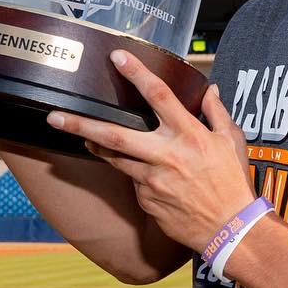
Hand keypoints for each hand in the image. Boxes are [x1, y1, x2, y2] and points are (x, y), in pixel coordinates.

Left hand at [47, 50, 252, 251]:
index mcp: (188, 135)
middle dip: (81, 125)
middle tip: (54, 116)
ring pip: (115, 158)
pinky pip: (134, 180)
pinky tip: (147, 176)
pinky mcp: (146, 200)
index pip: (159, 95)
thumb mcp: (232, 142)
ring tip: (82, 137)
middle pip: (115, 134)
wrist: (231, 230)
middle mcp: (166, 155)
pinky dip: (135, 173)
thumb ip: (217, 112)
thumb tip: (210, 90)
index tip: (117, 57)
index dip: (136, 73)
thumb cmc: (233, 184)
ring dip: (97, 147)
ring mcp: (152, 180)